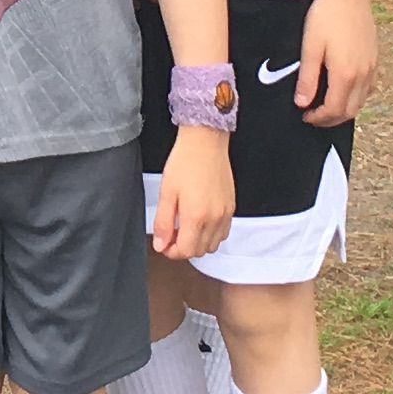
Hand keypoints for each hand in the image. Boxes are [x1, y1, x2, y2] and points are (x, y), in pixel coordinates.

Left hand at [151, 128, 233, 258]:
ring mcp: (225, 213)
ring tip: (185, 228)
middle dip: (183, 248)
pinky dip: (211, 234)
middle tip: (171, 235)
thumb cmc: (184, 162)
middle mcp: (214, 218)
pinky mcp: (231, 207)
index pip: (186, 251)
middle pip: (200, 251)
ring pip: (213, 244)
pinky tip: (199, 222)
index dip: (172, 252)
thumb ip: (163, 222)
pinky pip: (223, 232)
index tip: (164, 244)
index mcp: (196, 215)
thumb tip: (161, 244)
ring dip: (198, 243)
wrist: (205, 141)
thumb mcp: (166, 192)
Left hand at [301, 0, 379, 122]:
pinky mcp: (375, 59)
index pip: (333, 110)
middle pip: (350, 111)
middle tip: (313, 116)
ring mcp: (372, 67)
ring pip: (361, 102)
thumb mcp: (310, 47)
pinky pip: (369, 88)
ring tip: (326, 105)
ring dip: (344, 109)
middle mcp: (362, 75)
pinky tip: (344, 90)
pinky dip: (356, 97)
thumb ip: (307, 78)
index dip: (318, 118)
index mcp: (345, 74)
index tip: (304, 116)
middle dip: (331, 119)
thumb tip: (302, 103)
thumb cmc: (326, 16)